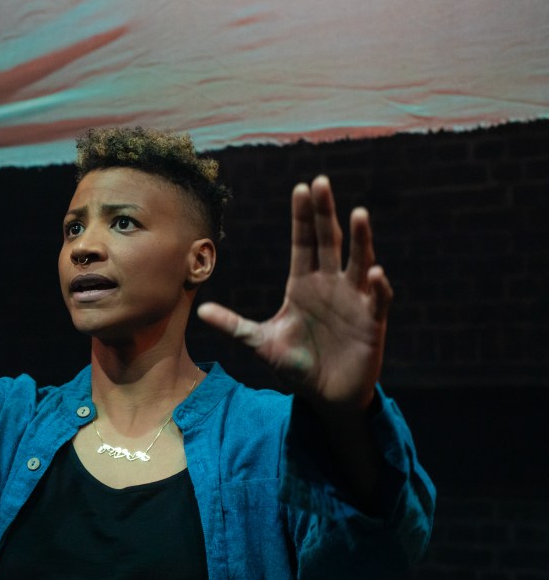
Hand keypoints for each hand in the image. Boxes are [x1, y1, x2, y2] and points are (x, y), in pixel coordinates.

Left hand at [197, 176, 391, 416]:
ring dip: (360, 240)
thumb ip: (234, 325)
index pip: (304, 242)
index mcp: (303, 284)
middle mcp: (331, 285)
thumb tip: (200, 311)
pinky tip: (376, 273)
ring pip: (359, 262)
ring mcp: (354, 301)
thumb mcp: (260, 343)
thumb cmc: (297, 365)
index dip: (303, 216)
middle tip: (321, 183)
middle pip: (329, 241)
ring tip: (358, 215)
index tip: (301, 187)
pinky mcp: (371, 323)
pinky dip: (378, 287)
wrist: (325, 396)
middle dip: (326, 213)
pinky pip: (377, 300)